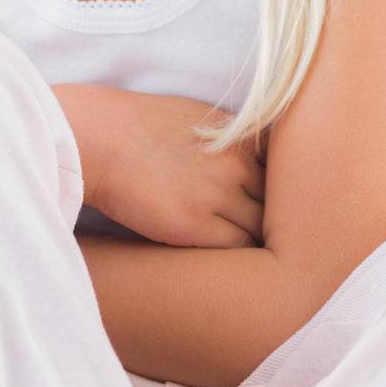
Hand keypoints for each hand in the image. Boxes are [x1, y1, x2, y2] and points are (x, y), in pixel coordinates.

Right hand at [53, 85, 266, 248]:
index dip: (283, 194)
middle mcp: (237, 164)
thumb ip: (228, 141)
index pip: (285, 171)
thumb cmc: (138, 126)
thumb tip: (244, 162)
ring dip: (259, 245)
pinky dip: (238, 262)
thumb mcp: (197, 118)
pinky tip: (232, 268)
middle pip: (280, 204)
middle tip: (276, 243)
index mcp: (240, 135)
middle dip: (278, 222)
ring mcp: (219, 194)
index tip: (277, 210)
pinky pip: (236, 250)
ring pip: (261, 231)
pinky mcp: (194, 225)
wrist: (101, 136)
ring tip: (259, 264)